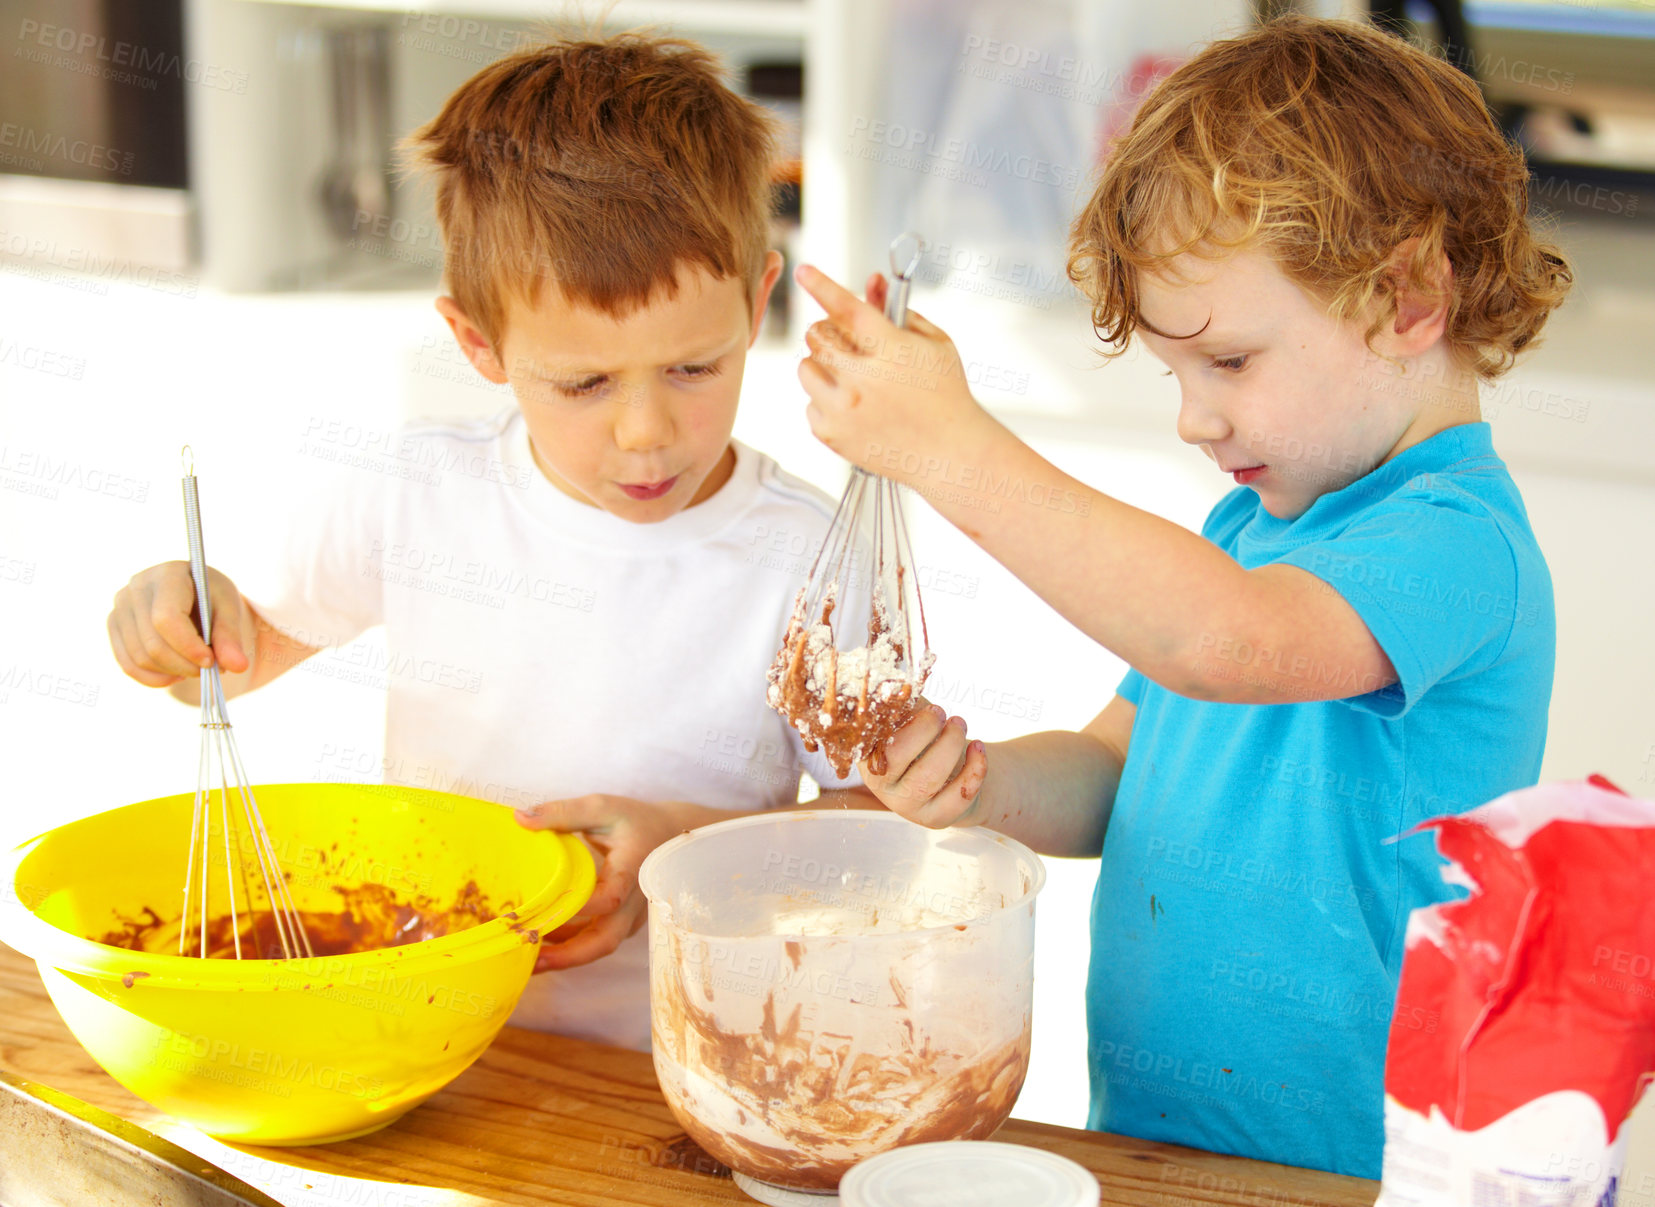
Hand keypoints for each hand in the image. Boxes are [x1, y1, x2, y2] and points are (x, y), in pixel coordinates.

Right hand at [108, 561, 255, 686]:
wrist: (191, 592)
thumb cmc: (211, 598)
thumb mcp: (228, 609)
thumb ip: (231, 636)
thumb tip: (239, 666)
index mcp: (168, 575)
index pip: (167, 619)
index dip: (188, 647)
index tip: (211, 662)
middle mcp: (137, 587)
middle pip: (153, 642)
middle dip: (184, 664)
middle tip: (210, 670)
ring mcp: (120, 607)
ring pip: (140, 657)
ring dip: (172, 672)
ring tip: (196, 669)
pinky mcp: (114, 625)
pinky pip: (128, 664)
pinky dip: (154, 678)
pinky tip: (177, 676)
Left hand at [513, 793, 688, 971]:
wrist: (669, 834)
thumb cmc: (634, 820)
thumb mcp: (601, 808)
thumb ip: (563, 813)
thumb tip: (520, 819)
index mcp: (632, 869)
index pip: (609, 897)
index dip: (578, 907)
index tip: (542, 911)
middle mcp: (635, 900)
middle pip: (606, 939)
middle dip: (569, 955)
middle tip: (532, 962)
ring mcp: (632, 916)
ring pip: (601, 945)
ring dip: (567, 955)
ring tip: (529, 959)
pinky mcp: (625, 922)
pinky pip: (598, 939)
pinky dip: (572, 945)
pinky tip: (543, 941)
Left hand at [795, 264, 992, 483]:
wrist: (950, 453)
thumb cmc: (946, 393)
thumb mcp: (934, 343)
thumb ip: (899, 310)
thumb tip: (872, 282)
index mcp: (892, 352)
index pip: (847, 309)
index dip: (822, 285)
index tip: (803, 270)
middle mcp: (862, 380)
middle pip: (817, 336)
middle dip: (829, 332)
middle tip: (847, 341)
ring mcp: (843, 410)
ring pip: (805, 368)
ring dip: (823, 364)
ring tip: (850, 374)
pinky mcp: (831, 434)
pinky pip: (809, 402)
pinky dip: (825, 399)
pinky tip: (853, 405)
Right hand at [859, 700, 988, 827]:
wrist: (952, 774)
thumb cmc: (925, 738)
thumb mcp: (910, 718)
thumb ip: (903, 704)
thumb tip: (898, 686)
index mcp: (868, 755)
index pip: (872, 737)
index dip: (900, 719)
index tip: (928, 706)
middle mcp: (880, 784)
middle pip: (897, 756)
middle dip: (926, 729)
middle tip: (943, 713)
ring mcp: (906, 805)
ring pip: (928, 777)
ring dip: (951, 744)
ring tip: (960, 724)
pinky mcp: (934, 818)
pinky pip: (957, 796)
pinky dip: (975, 768)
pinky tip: (978, 747)